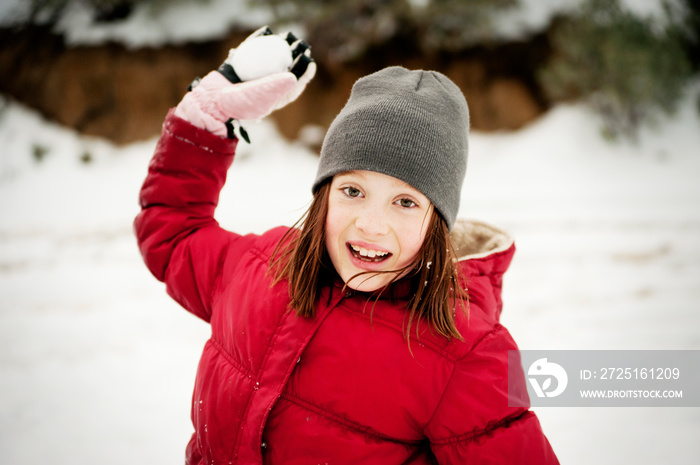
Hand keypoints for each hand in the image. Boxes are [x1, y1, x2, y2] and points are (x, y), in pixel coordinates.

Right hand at [175, 26, 315, 138]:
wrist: (213, 101)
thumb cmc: (239, 104)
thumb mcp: (262, 97)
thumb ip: (277, 87)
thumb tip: (295, 77)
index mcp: (275, 97)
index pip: (294, 84)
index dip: (304, 72)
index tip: (309, 61)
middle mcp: (266, 86)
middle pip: (285, 68)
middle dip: (295, 55)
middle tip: (300, 44)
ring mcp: (254, 75)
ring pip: (270, 57)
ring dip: (279, 45)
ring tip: (287, 36)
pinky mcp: (241, 65)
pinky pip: (252, 50)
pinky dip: (259, 40)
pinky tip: (266, 31)